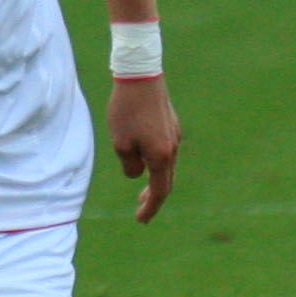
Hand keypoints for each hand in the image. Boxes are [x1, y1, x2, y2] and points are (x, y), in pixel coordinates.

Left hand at [107, 77, 179, 222]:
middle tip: (141, 211)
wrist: (141, 76)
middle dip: (153, 198)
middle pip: (166, 181)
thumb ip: (130, 166)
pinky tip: (146, 161)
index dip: (150, 208)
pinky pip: (166, 152)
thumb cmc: (126, 111)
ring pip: (167, 166)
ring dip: (155, 181)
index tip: (141, 220)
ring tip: (142, 190)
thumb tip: (137, 173)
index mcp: (161, 157)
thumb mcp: (120, 144)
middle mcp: (173, 149)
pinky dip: (157, 164)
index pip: (158, 191)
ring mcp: (175, 136)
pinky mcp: (172, 125)